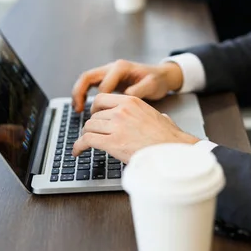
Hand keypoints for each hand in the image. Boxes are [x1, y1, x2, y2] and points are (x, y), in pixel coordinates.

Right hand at [72, 59, 183, 111]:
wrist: (161, 75)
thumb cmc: (157, 80)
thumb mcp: (151, 85)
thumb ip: (138, 90)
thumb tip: (126, 96)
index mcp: (121, 68)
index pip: (103, 85)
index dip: (99, 101)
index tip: (99, 116)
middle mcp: (112, 67)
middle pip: (88, 77)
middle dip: (80, 93)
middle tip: (78, 109)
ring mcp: (109, 72)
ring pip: (87, 80)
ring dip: (79, 93)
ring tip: (77, 109)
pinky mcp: (109, 79)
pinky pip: (91, 84)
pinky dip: (85, 94)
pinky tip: (84, 106)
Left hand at [72, 93, 198, 162]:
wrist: (172, 150)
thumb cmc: (169, 137)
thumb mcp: (160, 116)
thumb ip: (153, 115)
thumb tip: (162, 118)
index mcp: (131, 101)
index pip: (102, 99)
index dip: (95, 109)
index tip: (95, 116)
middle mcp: (121, 110)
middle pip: (94, 116)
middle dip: (92, 126)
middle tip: (92, 134)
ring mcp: (116, 125)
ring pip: (89, 127)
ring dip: (86, 136)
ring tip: (85, 144)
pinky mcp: (112, 142)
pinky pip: (87, 140)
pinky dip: (78, 146)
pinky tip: (77, 151)